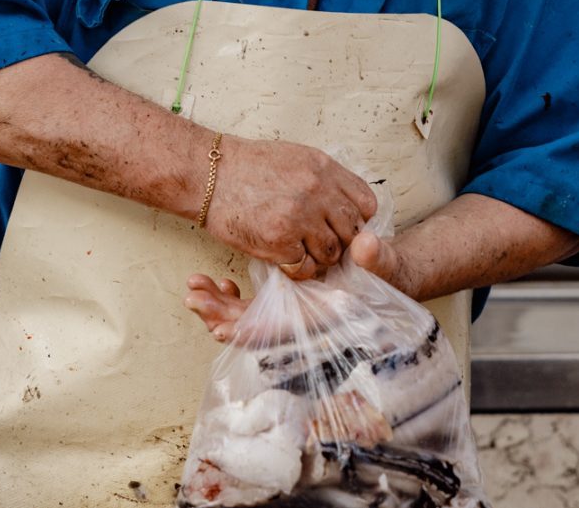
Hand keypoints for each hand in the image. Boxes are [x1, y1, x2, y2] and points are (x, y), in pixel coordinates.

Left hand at [183, 234, 406, 341]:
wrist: (383, 272)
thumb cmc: (384, 274)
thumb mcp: (384, 265)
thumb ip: (377, 258)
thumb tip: (366, 245)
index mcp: (319, 317)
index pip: (280, 332)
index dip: (250, 333)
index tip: (221, 330)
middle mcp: (299, 321)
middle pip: (251, 327)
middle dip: (219, 315)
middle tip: (194, 296)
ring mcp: (287, 311)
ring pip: (244, 315)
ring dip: (217, 304)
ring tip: (193, 283)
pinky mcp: (281, 299)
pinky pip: (248, 304)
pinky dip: (230, 295)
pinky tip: (221, 280)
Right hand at [200, 137, 378, 278]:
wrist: (209, 174)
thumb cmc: (247, 167)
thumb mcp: (295, 158)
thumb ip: (324, 179)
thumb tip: (346, 204)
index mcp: (323, 168)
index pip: (366, 204)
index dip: (357, 219)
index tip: (343, 225)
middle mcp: (316, 191)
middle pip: (352, 231)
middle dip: (341, 241)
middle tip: (322, 242)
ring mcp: (299, 218)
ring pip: (332, 253)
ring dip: (319, 257)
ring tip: (301, 249)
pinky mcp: (279, 242)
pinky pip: (305, 268)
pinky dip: (298, 268)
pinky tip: (285, 257)